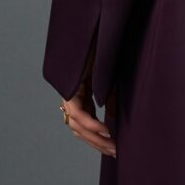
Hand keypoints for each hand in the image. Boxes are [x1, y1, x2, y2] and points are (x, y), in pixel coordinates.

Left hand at [58, 38, 115, 157]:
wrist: (99, 31)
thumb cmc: (107, 55)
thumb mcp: (111, 84)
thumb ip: (111, 102)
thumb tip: (114, 122)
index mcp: (80, 95)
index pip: (83, 125)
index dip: (96, 140)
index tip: (113, 150)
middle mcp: (71, 94)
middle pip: (78, 128)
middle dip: (97, 144)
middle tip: (115, 153)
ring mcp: (69, 90)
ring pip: (76, 123)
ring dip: (94, 138)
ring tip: (112, 145)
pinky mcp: (71, 84)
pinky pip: (78, 110)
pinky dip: (91, 123)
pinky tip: (106, 131)